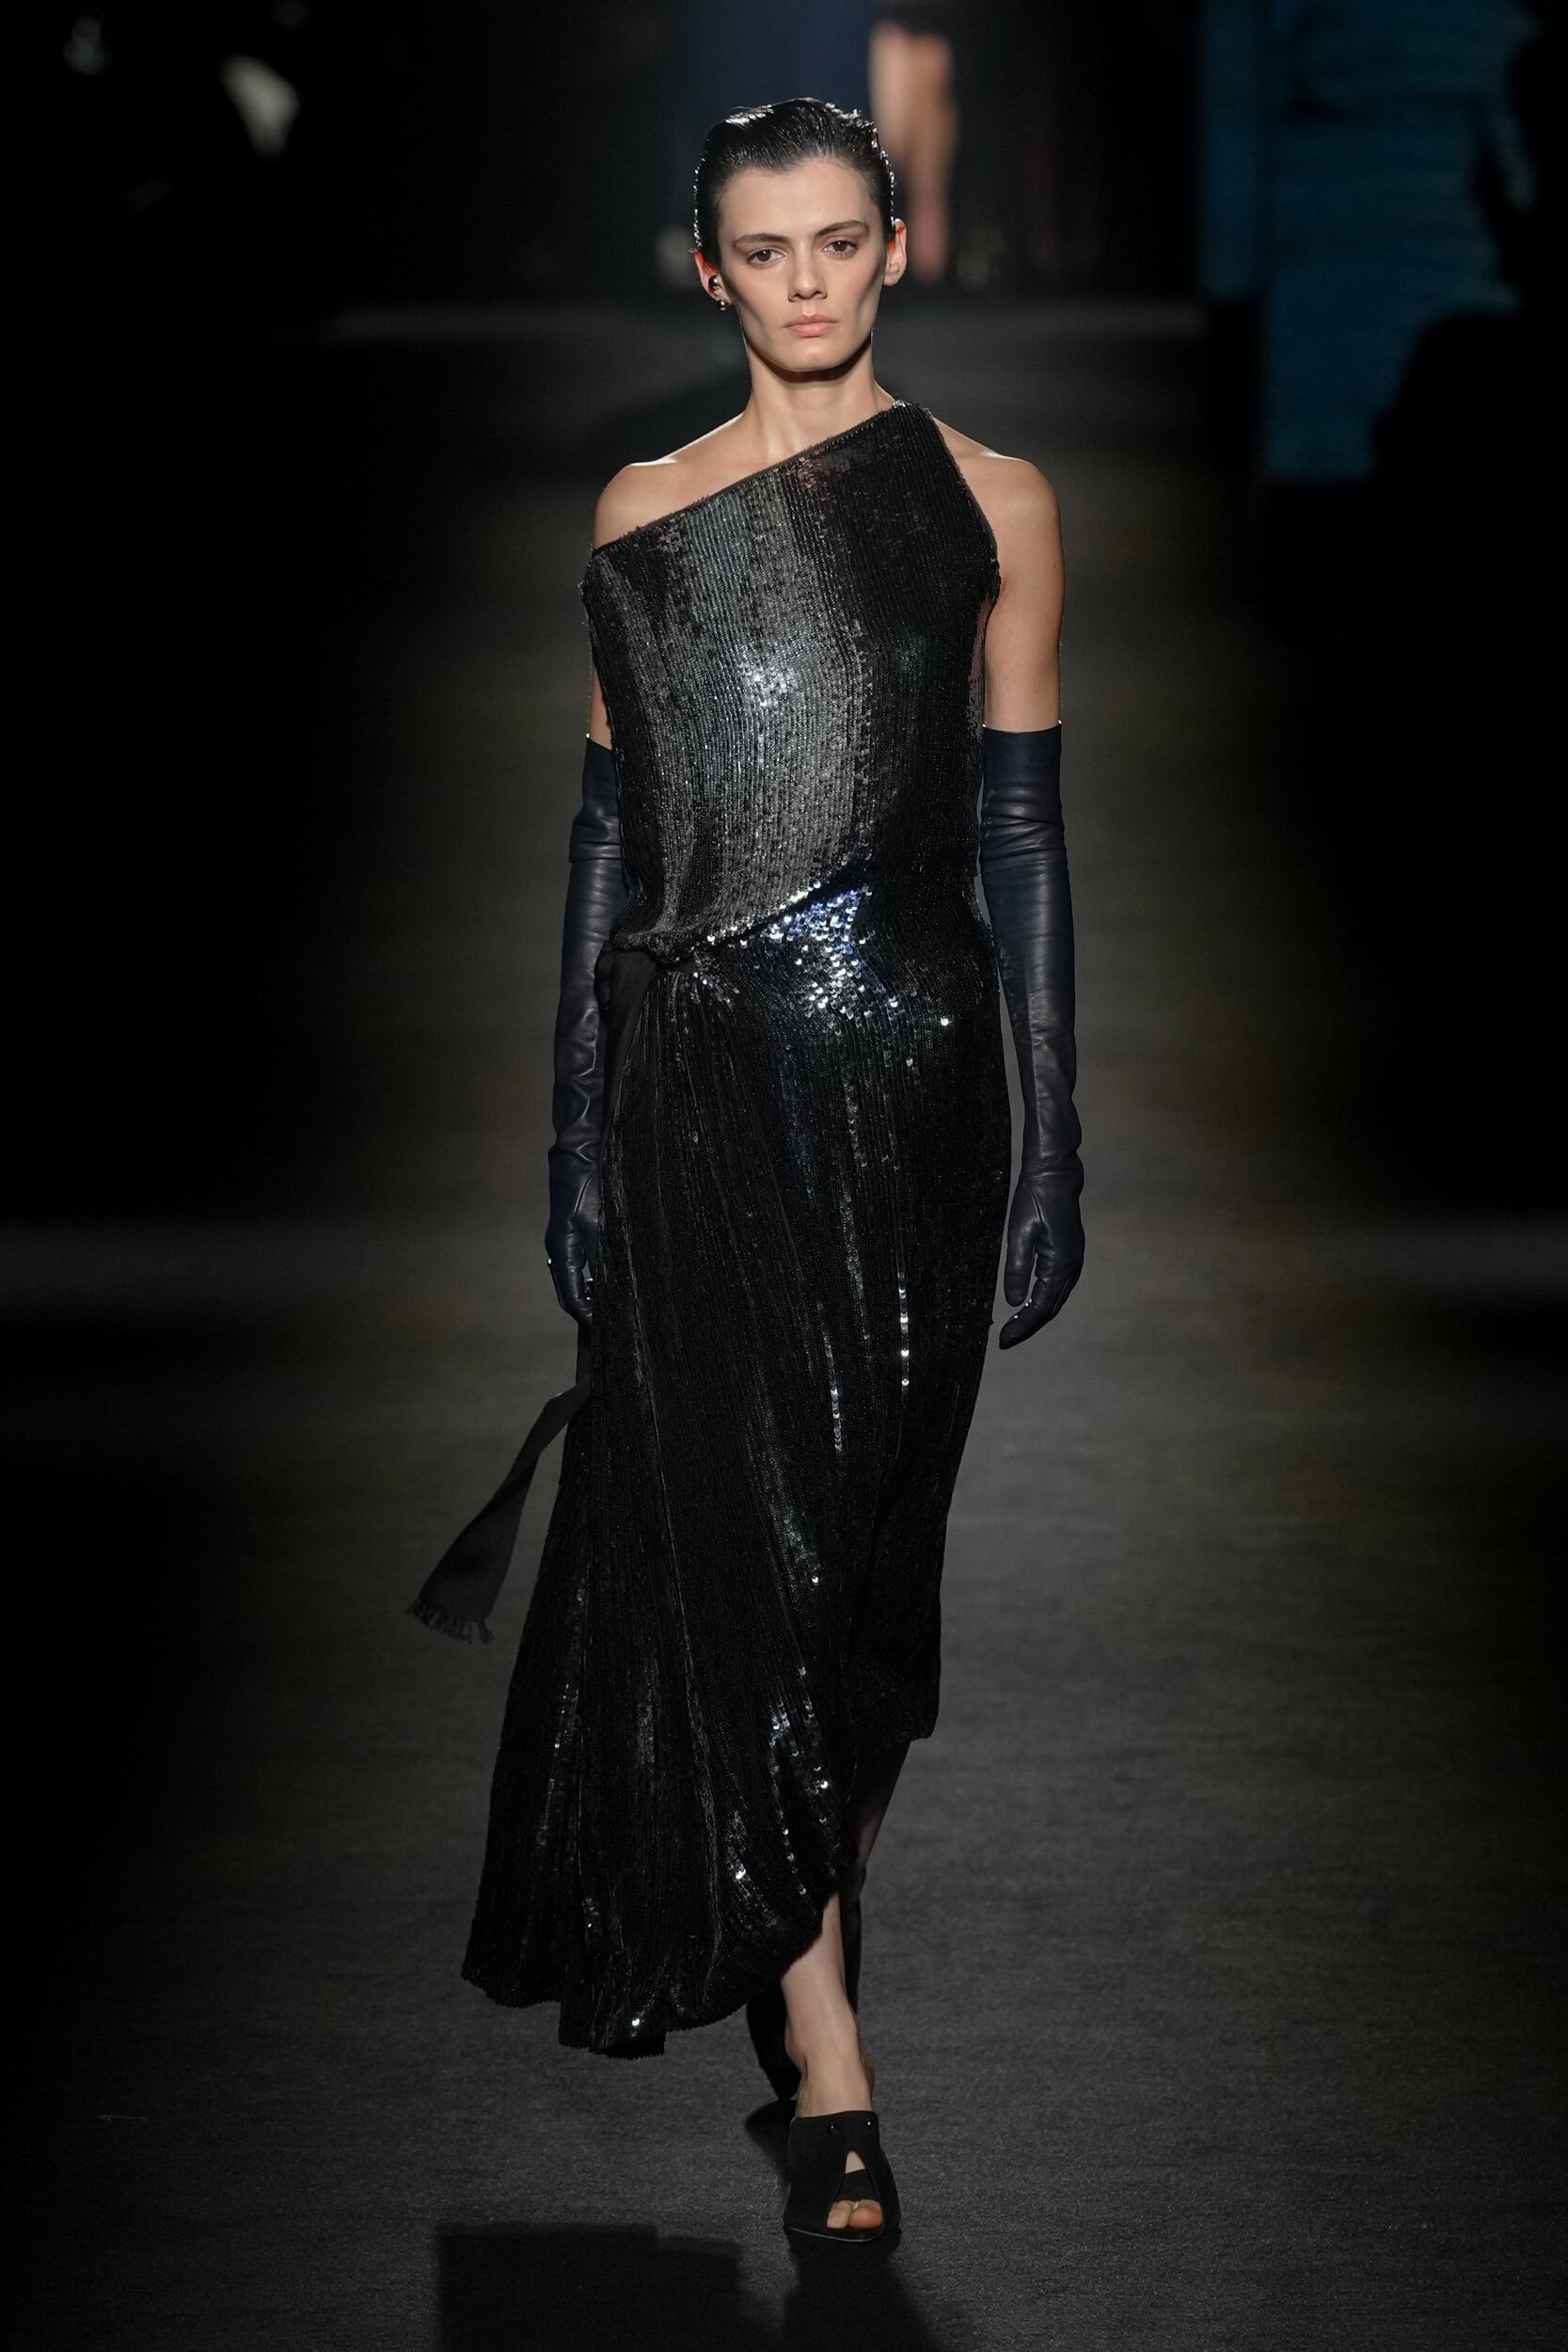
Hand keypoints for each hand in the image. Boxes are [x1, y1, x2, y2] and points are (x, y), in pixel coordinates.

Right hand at [546, 1155, 598, 1326]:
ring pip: (572, 1279)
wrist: (578, 1155)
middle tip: (609, 1323)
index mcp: (562, 1251)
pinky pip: (576, 1264)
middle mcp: (558, 1249)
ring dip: (589, 1294)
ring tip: (611, 1305)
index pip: (572, 1296)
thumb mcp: (600, 1224)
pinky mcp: (569, 1231)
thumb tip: (610, 1287)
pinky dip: (589, 1278)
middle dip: (586, 1310)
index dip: (588, 1316)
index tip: (605, 1329)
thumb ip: (602, 1256)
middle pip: (567, 1291)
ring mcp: (561, 1240)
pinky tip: (606, 1278)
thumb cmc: (589, 1187)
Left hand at [999, 1162, 1082, 1348]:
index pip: (1040, 1307)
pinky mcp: (1070, 1254)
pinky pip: (1057, 1287)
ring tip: (1015, 1327)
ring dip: (1037, 1315)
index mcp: (1059, 1264)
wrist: (1056, 1174)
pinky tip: (1029, 1303)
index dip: (1022, 1325)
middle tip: (1006, 1340)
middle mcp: (1072, 1267)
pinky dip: (1043, 1301)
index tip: (1003, 1340)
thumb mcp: (1019, 1232)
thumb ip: (1017, 1268)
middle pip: (1051, 1308)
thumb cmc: (1035, 1198)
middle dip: (1029, 1326)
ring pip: (1056, 1299)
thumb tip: (1013, 1301)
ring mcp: (1074, 1261)